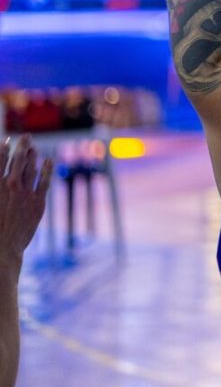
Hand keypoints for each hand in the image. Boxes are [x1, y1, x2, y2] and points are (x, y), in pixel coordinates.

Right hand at [0, 136, 51, 273]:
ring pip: (31, 168)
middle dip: (22, 146)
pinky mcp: (38, 203)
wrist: (2, 249)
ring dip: (33, 156)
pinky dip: (47, 169)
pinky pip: (45, 181)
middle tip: (26, 137)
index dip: (3, 148)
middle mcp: (11, 185)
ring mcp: (26, 194)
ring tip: (33, 149)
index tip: (6, 141)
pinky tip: (49, 161)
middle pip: (18, 160)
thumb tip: (1, 177)